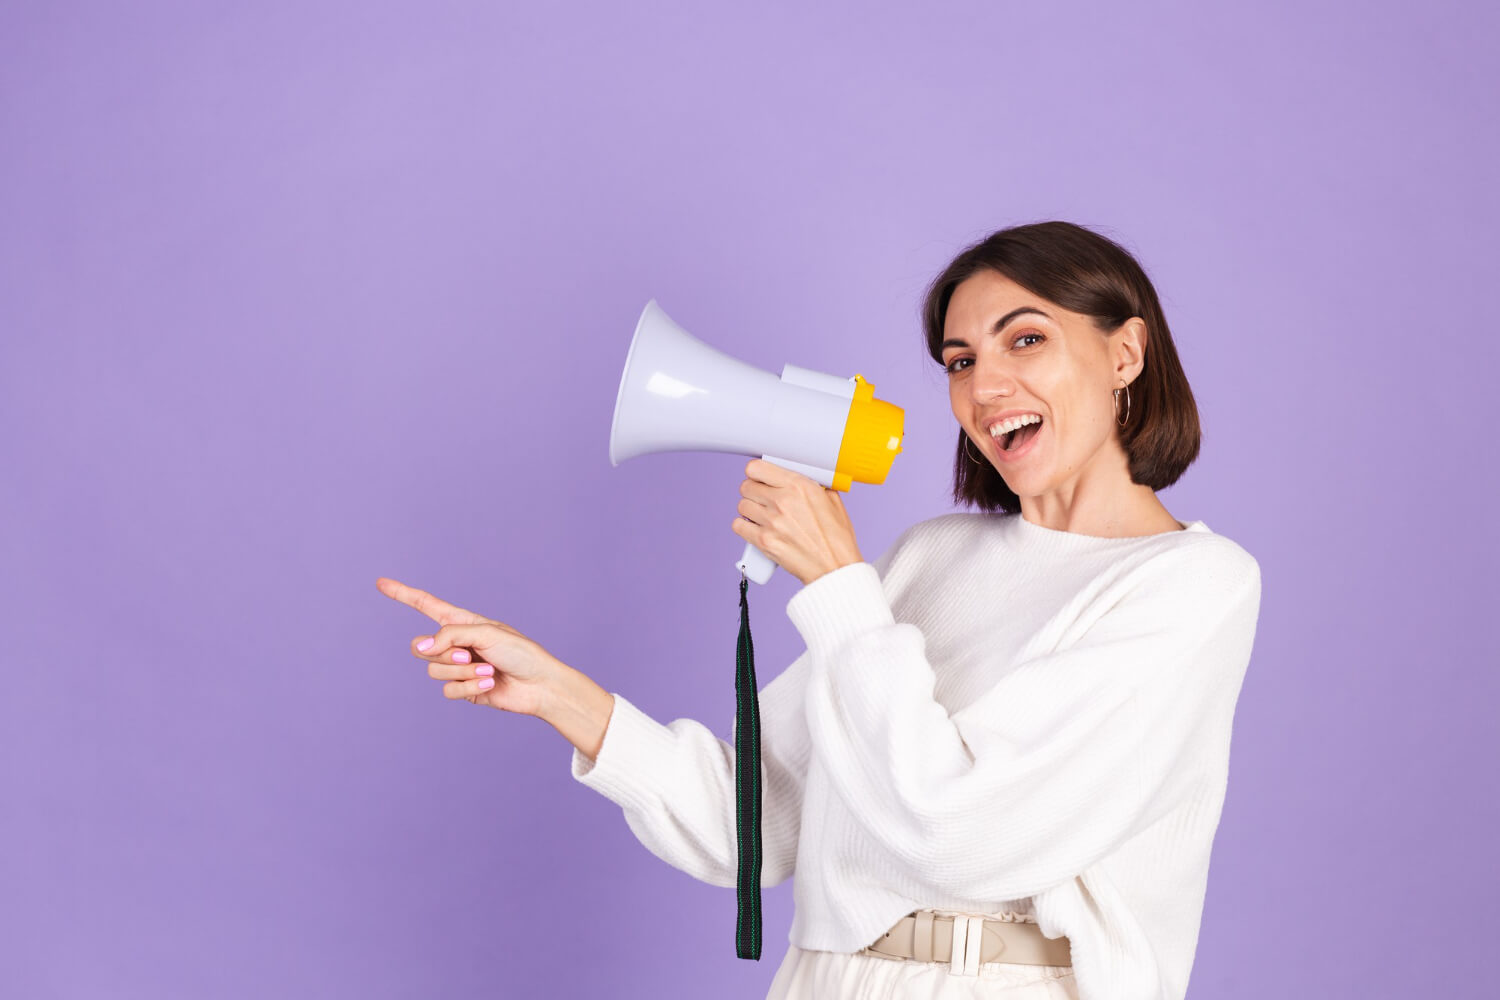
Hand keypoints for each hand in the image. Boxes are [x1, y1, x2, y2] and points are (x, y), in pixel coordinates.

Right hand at [375, 577, 563, 715]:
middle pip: (419, 647)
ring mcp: (458, 667)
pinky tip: (489, 685)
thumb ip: (449, 635)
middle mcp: (456, 643)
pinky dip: (469, 689)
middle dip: (442, 654)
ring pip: (434, 671)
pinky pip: (448, 690)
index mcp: (462, 622)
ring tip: (488, 671)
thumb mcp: (486, 633)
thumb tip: (419, 647)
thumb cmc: (520, 652)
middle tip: (468, 656)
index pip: (426, 605)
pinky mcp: (464, 690)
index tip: (380, 583)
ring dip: (462, 672)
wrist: (539, 684)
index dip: (403, 594)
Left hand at [731, 458, 863, 585]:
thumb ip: (813, 485)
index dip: (756, 473)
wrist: (834, 567)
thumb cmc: (836, 538)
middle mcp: (783, 500)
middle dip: (753, 491)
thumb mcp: (833, 501)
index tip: (760, 478)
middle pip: (746, 486)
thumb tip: (800, 477)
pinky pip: (738, 526)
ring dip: (749, 509)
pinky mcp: (764, 541)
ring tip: (761, 515)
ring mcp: (771, 521)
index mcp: (799, 485)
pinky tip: (755, 528)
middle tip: (761, 498)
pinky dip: (744, 526)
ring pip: (742, 505)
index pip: (757, 468)